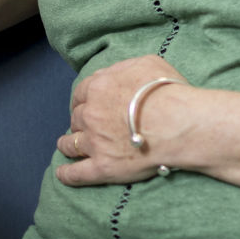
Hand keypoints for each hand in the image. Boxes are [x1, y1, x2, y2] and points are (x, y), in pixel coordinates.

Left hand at [56, 55, 196, 186]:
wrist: (177, 122)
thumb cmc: (166, 91)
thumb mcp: (147, 63)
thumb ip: (124, 68)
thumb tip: (115, 74)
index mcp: (99, 88)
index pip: (81, 93)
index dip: (82, 99)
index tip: (84, 103)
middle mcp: (91, 115)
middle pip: (76, 118)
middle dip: (79, 121)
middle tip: (86, 125)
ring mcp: (94, 142)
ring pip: (71, 144)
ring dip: (67, 144)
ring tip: (66, 146)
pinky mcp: (102, 166)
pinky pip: (76, 173)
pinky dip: (67, 174)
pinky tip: (62, 174)